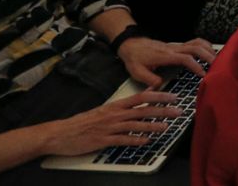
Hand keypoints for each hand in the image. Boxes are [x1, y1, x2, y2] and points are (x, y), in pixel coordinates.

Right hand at [36, 90, 180, 156]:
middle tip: (178, 112)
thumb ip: (123, 106)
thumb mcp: (104, 110)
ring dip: (152, 126)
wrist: (59, 133)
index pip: (141, 97)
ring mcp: (108, 128)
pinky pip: (122, 140)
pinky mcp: (102, 140)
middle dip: (162, 110)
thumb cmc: (82, 122)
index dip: (159, 96)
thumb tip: (142, 99)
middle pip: (142, 110)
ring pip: (135, 125)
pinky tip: (146, 141)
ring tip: (166, 127)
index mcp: (115, 106)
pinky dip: (135, 140)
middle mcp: (114, 115)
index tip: (174, 96)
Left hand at [116, 37, 213, 87]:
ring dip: (209, 49)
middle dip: (208, 56)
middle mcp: (173, 49)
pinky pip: (195, 42)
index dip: (196, 66)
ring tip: (218, 59)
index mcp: (165, 56)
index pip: (185, 58)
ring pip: (197, 43)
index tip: (203, 75)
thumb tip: (160, 85)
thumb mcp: (137, 72)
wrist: (132, 45)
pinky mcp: (178, 45)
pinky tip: (210, 52)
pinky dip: (205, 45)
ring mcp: (177, 46)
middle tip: (218, 67)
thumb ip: (149, 80)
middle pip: (196, 48)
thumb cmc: (135, 58)